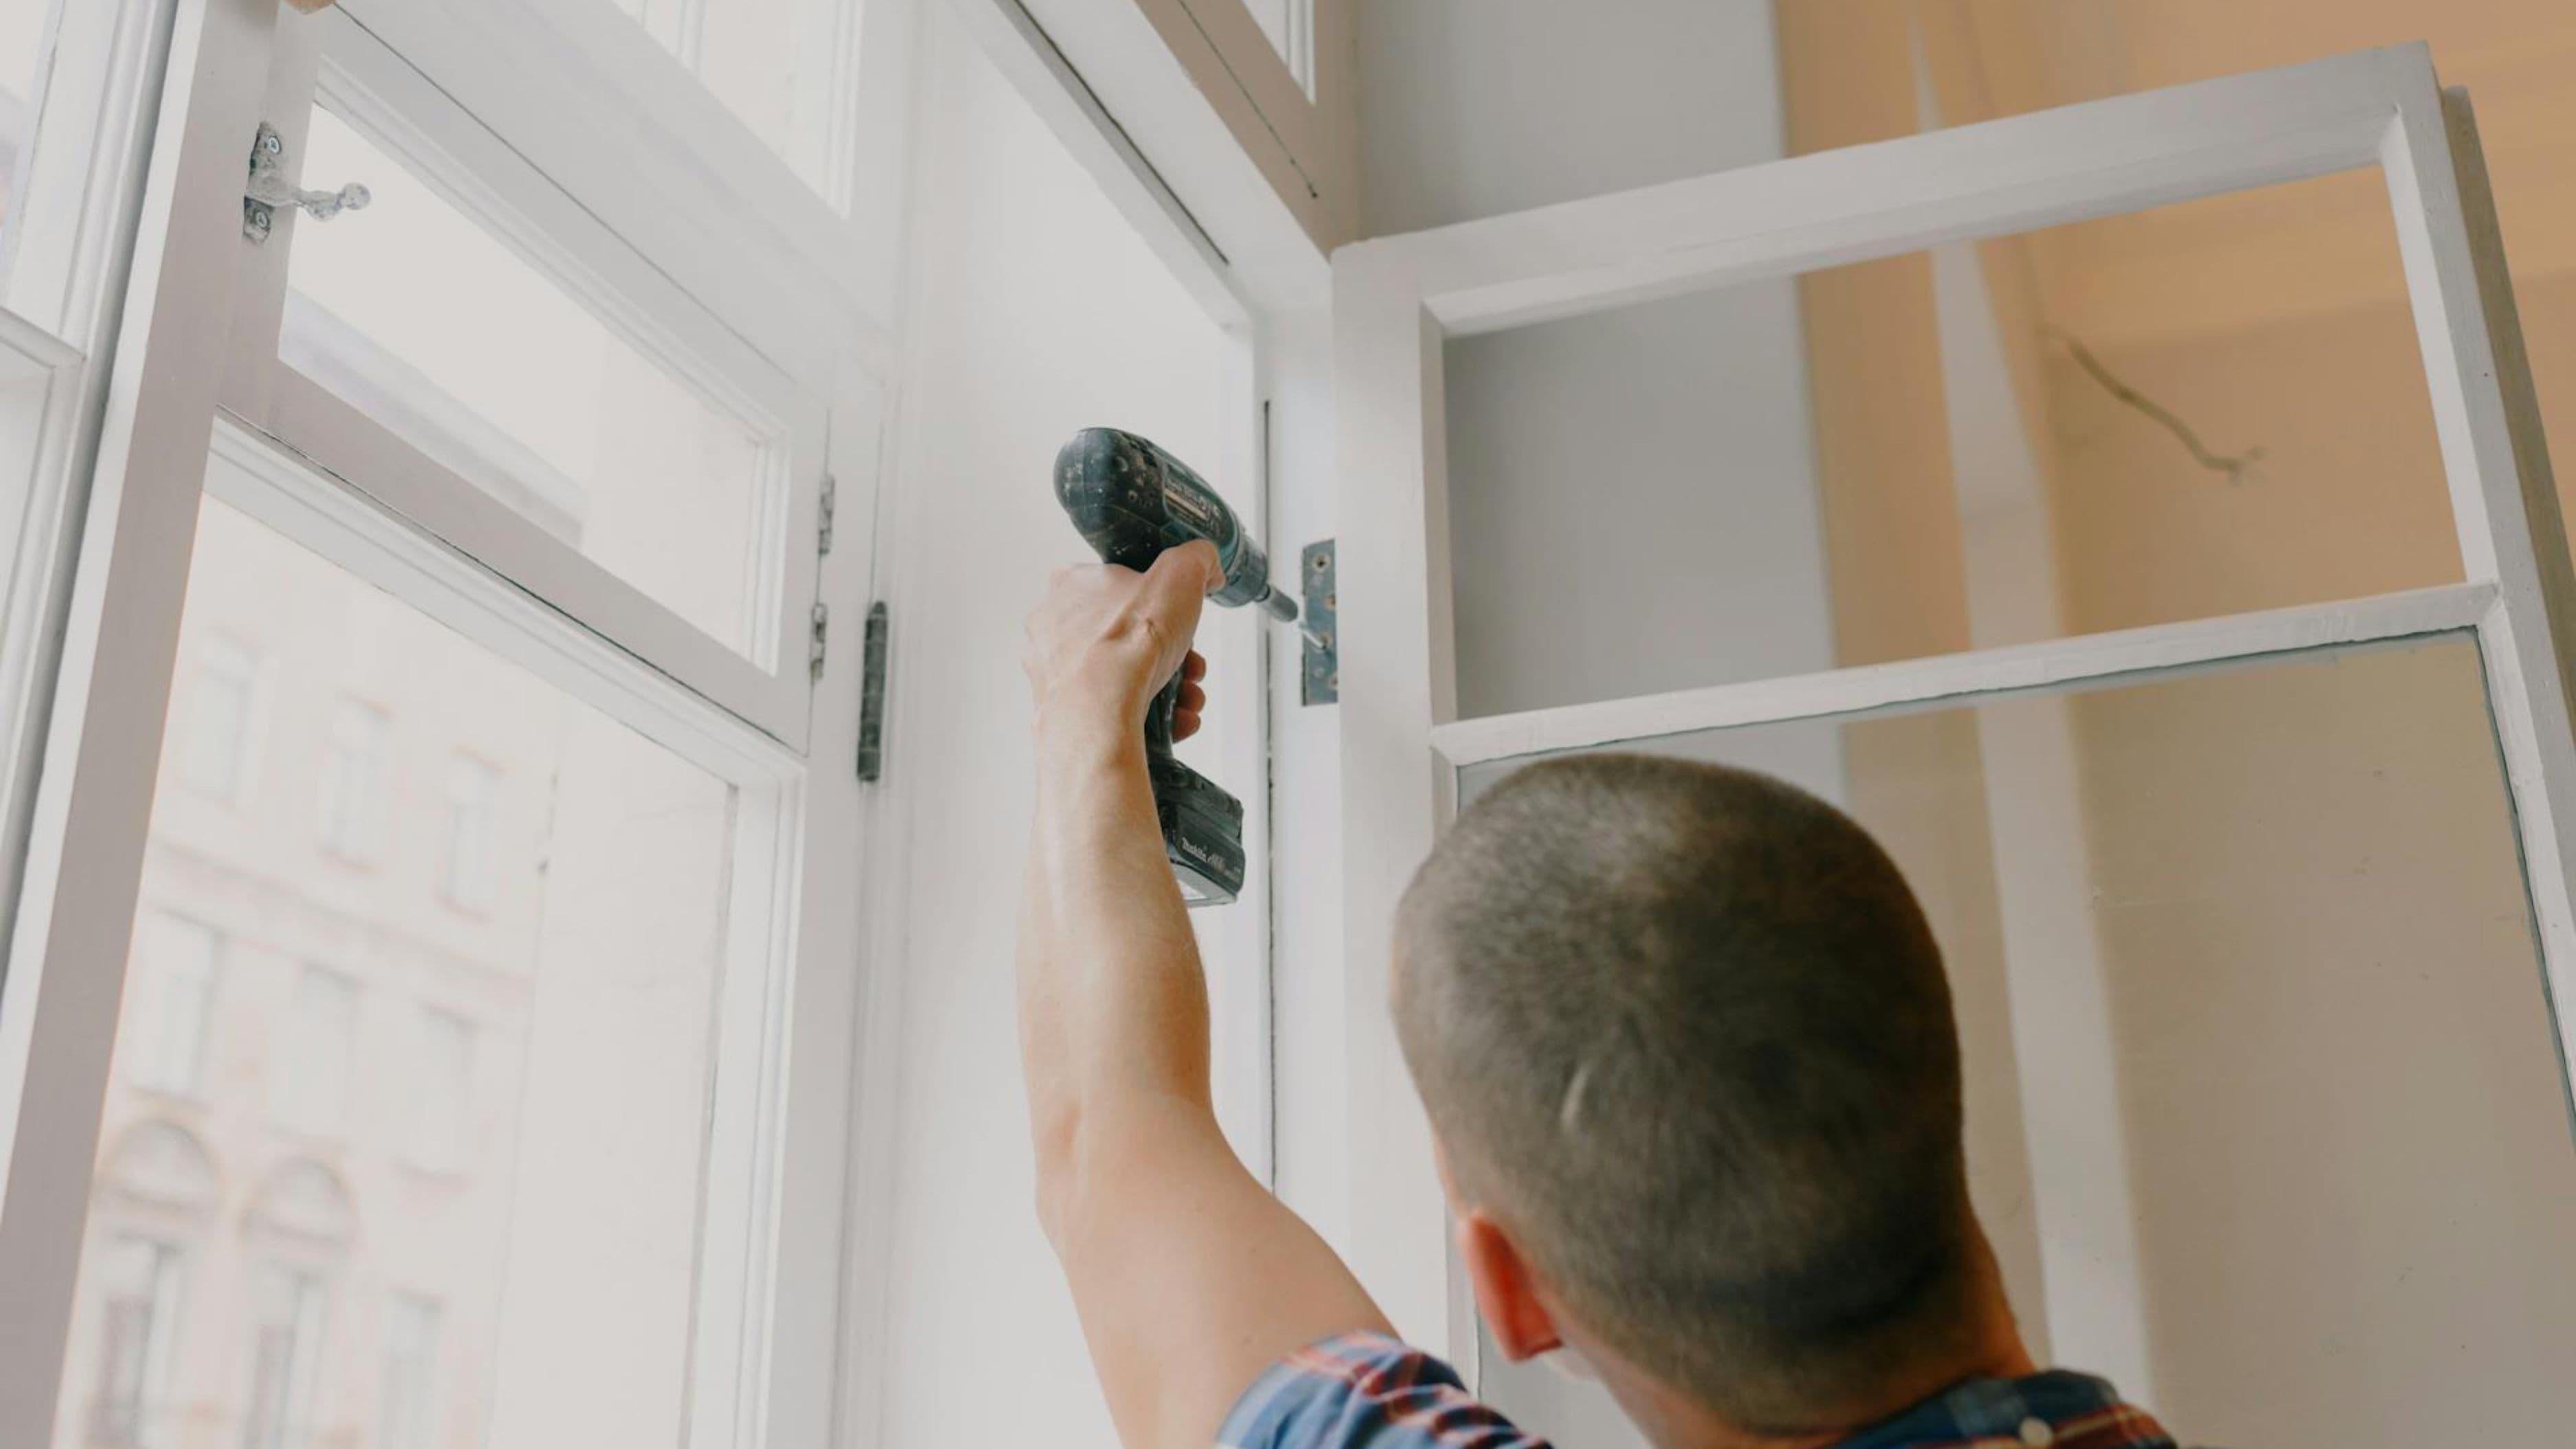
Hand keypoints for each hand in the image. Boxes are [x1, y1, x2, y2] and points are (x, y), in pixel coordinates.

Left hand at [1023, 541, 1216, 742]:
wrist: (1099, 712)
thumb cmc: (1128, 642)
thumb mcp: (1179, 575)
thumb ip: (1195, 560)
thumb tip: (1204, 563)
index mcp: (1073, 584)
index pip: (1122, 586)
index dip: (1161, 605)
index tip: (1183, 623)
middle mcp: (1054, 626)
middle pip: (1127, 636)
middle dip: (1171, 655)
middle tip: (1192, 667)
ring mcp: (1054, 671)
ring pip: (1121, 676)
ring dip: (1166, 688)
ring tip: (1188, 700)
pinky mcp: (1061, 711)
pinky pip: (1111, 709)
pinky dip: (1147, 716)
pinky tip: (1173, 721)